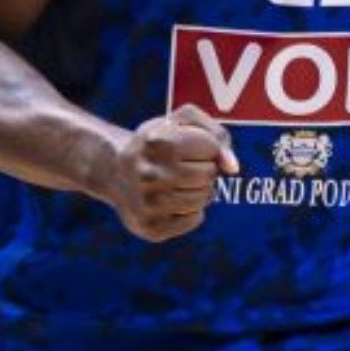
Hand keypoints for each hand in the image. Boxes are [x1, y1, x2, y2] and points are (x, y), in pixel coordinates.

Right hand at [101, 104, 239, 242]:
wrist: (116, 170)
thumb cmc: (158, 142)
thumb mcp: (181, 122)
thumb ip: (216, 134)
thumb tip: (233, 168)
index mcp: (157, 140)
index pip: (212, 147)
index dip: (205, 146)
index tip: (186, 146)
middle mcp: (149, 173)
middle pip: (209, 174)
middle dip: (204, 168)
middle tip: (182, 166)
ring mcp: (149, 203)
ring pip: (204, 198)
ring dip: (200, 189)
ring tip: (178, 183)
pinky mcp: (151, 228)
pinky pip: (196, 219)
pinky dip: (192, 209)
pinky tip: (172, 201)